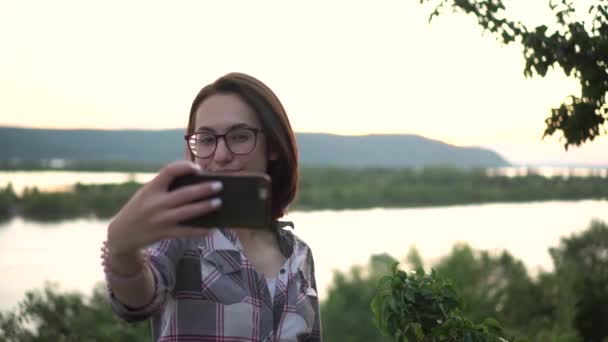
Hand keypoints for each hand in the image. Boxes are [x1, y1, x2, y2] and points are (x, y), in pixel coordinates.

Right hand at [106, 161, 221, 257]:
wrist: (121, 234)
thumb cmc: (140, 208)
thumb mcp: (146, 193)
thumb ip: (165, 187)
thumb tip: (196, 182)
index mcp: (151, 188)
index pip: (169, 171)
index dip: (185, 167)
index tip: (197, 168)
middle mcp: (155, 203)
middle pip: (184, 194)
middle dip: (203, 189)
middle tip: (219, 186)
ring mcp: (160, 219)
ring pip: (187, 212)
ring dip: (205, 207)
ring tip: (219, 202)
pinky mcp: (164, 233)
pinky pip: (186, 231)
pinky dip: (200, 230)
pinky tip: (212, 227)